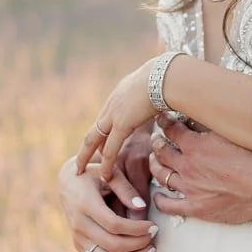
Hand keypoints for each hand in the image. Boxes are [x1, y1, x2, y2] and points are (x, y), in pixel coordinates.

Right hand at [58, 130, 158, 251]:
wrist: (68, 184)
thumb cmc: (93, 175)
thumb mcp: (109, 173)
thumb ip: (125, 188)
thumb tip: (141, 206)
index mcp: (86, 204)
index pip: (114, 225)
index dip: (137, 230)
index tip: (154, 228)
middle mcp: (79, 225)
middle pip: (112, 245)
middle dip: (138, 246)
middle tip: (153, 240)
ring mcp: (78, 239)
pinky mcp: (80, 248)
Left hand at [76, 60, 158, 180]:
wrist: (167, 75)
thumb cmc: (172, 77)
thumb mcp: (159, 83)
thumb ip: (158, 91)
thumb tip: (170, 94)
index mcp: (122, 92)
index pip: (108, 116)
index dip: (104, 131)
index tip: (101, 142)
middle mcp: (113, 102)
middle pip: (96, 128)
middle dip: (88, 145)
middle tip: (80, 160)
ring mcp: (114, 113)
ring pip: (95, 139)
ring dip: (88, 156)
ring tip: (81, 170)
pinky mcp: (121, 124)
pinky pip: (110, 149)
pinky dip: (106, 163)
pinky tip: (104, 175)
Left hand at [150, 114, 251, 223]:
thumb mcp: (234, 132)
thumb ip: (214, 125)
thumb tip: (206, 114)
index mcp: (195, 144)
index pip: (171, 129)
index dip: (164, 122)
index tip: (162, 118)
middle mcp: (188, 165)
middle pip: (161, 151)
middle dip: (157, 143)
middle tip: (156, 140)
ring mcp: (190, 188)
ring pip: (162, 175)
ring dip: (156, 166)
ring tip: (156, 161)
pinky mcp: (196, 208)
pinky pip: (169, 205)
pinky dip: (160, 199)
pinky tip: (158, 195)